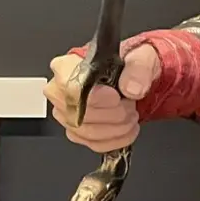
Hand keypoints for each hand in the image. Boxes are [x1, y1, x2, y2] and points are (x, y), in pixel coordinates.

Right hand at [44, 44, 160, 151]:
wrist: (131, 81)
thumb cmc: (128, 67)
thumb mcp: (140, 57)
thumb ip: (138, 68)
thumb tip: (131, 88)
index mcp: (67, 66)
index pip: (68, 86)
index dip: (94, 96)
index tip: (115, 97)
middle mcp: (59, 90)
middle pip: (77, 112)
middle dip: (111, 114)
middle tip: (129, 106)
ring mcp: (65, 112)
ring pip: (84, 131)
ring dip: (116, 128)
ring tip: (130, 117)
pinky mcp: (74, 130)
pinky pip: (90, 143)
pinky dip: (114, 140)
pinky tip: (126, 130)